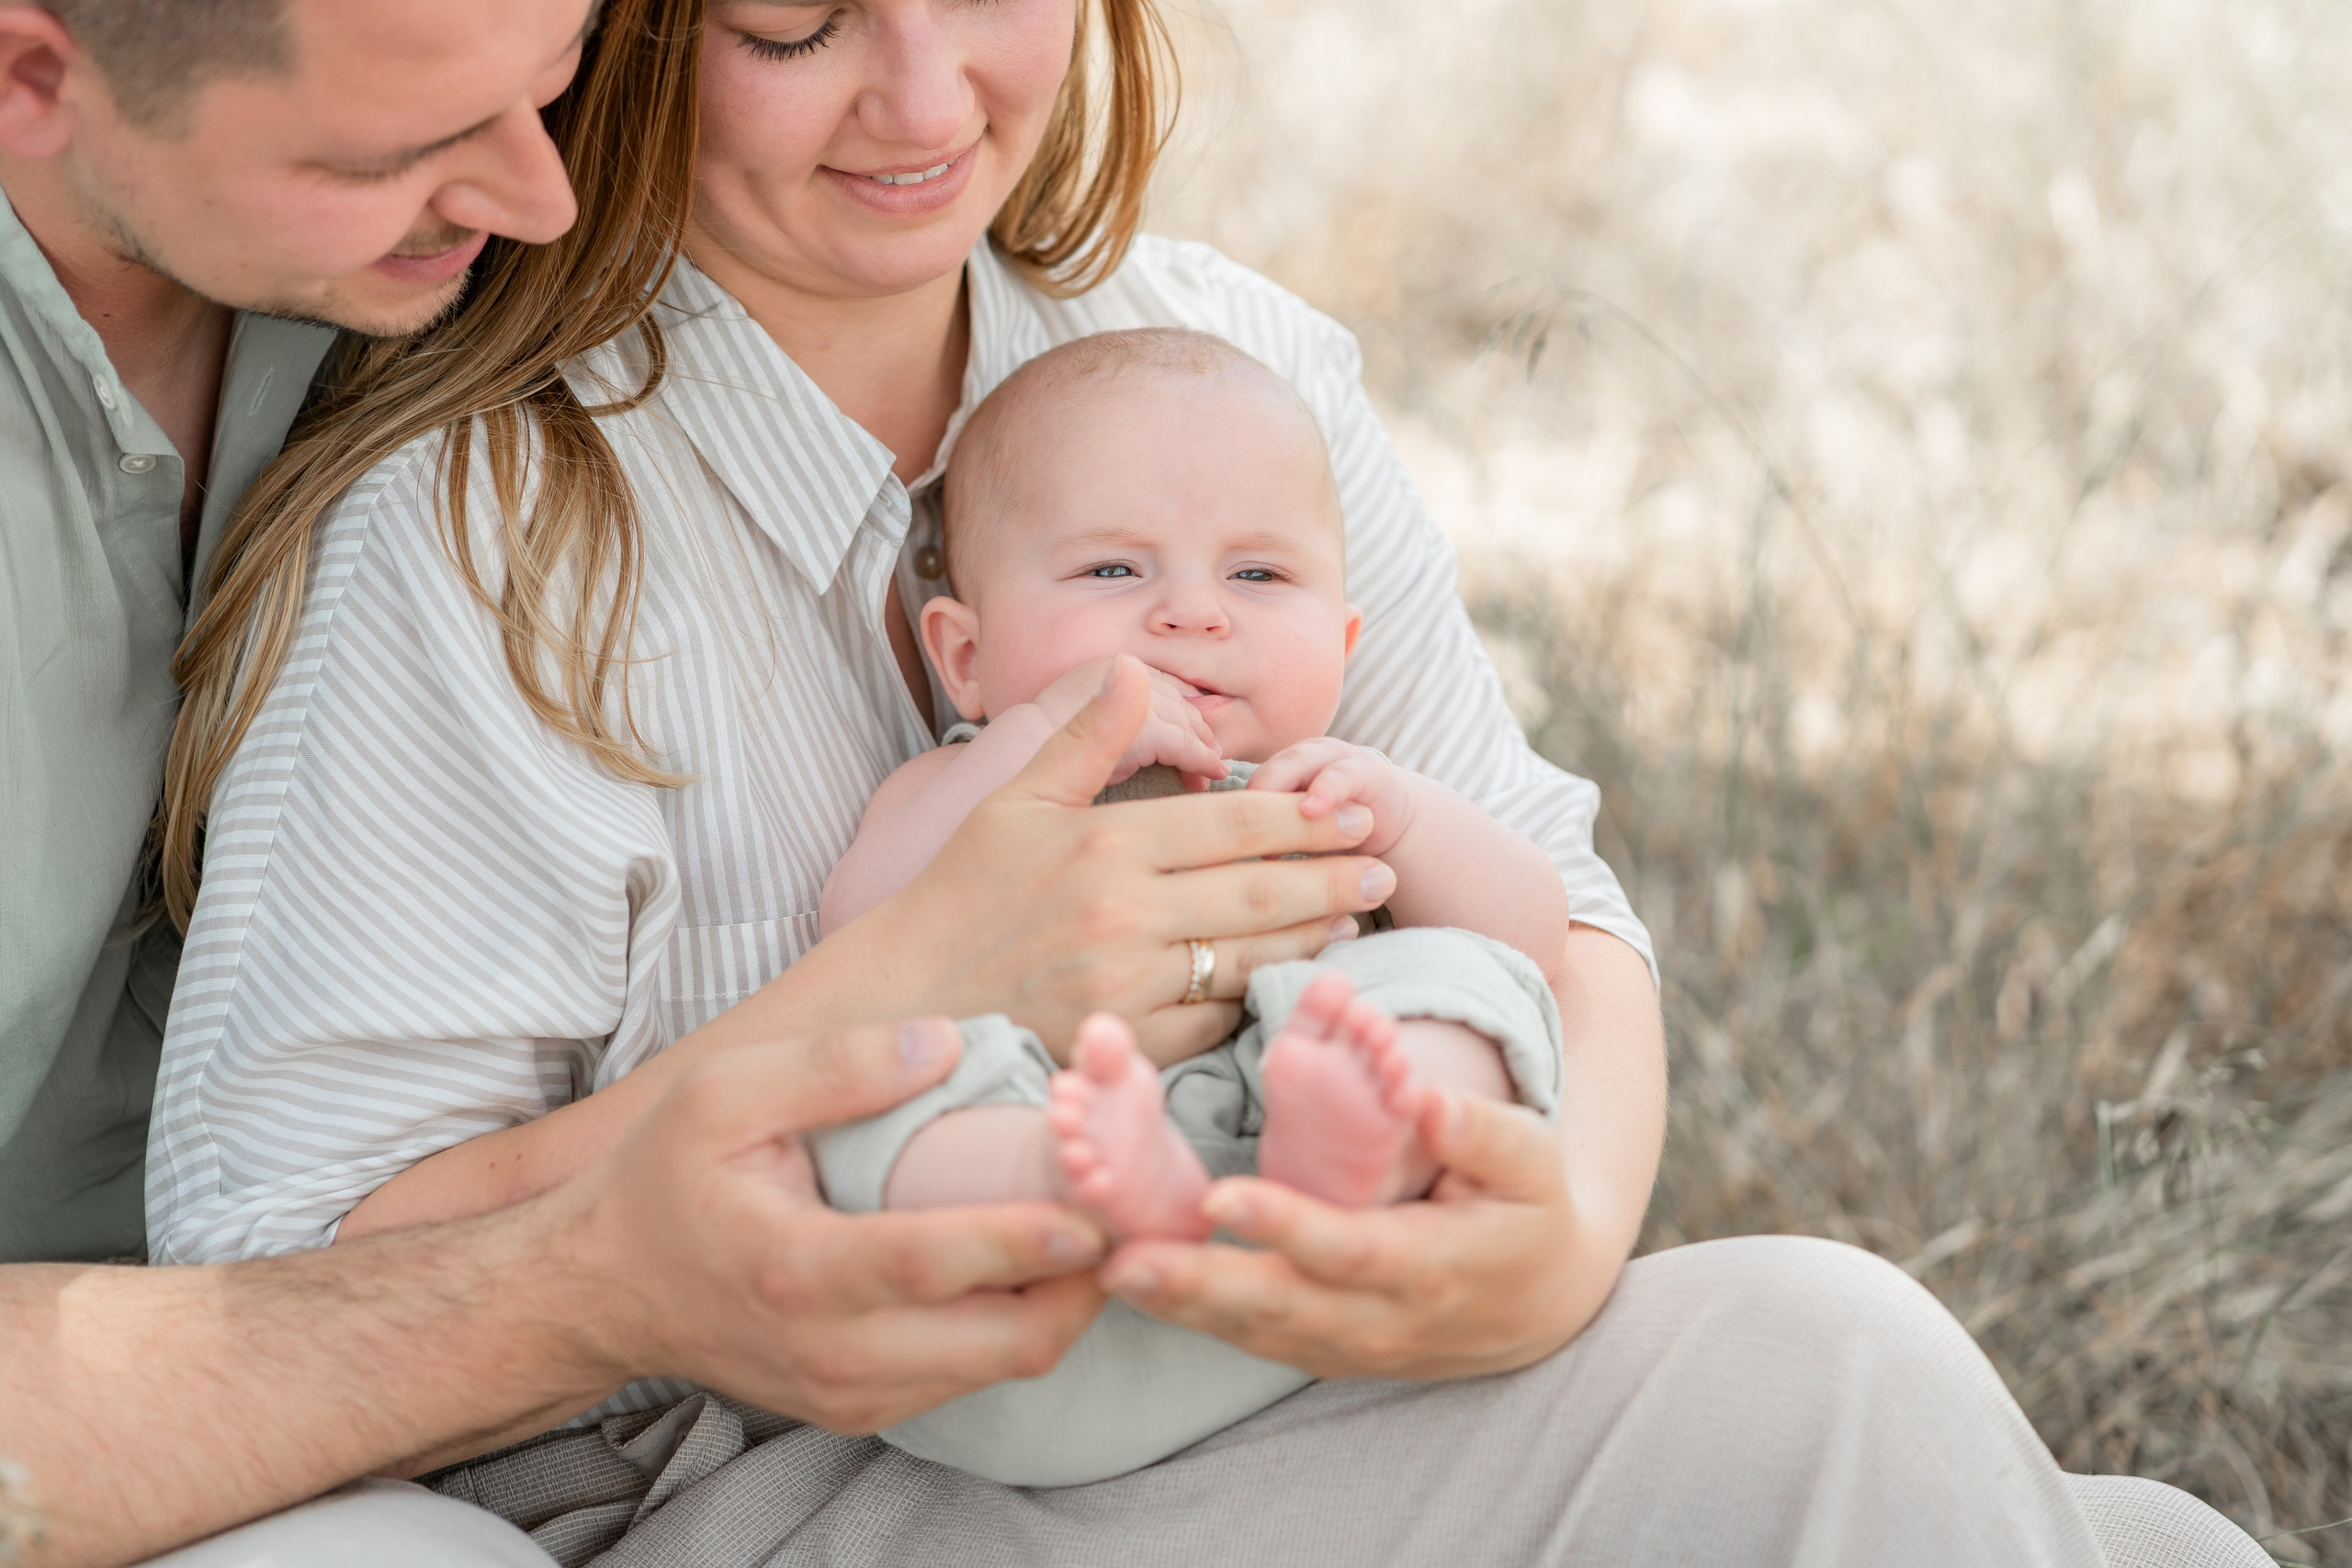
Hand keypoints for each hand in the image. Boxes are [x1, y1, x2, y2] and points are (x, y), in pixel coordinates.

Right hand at [573, 1017, 1113, 1431]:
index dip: (1020, 1238)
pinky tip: (1041, 1260)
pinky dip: (1021, 1322)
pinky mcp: (865, 1408)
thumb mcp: (727, 1094)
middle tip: (1129, 1207)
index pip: (929, 1264)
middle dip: (1082, 1281)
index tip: (1096, 1207)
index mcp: (794, 1268)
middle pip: (999, 1341)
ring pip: (1001, 1366)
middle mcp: (831, 1351)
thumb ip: (836, 1066)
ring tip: (1101, 1223)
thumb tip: (945, 1043)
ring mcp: (852, 1394)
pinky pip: (972, 1374)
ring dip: (1064, 1302)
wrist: (604, 1290)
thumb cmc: (665, 1181)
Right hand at [771, 658, 1395, 1065]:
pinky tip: (1284, 981)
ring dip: (1311, 941)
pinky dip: (1252, 1000)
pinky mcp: (1122, 1041)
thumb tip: (1136, 670)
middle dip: (1333, 880)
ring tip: (1353, 921)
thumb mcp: (1013, 800)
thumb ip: (1085, 737)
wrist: (906, 998)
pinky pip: (1210, 1020)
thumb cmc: (960, 893)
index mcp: (1104, 843)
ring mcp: (1125, 985)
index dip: (1305, 821)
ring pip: (1248, 959)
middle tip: (1383, 869)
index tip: (1354, 813)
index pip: (1233, 827)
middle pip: (1258, 894)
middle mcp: (1122, 914)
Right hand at [1032, 657, 1224, 785]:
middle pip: (1177, 702)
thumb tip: (1161, 734)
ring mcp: (1131, 697)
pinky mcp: (1139, 728)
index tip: (1195, 740)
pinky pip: (1182, 745)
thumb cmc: (1039, 753)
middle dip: (1198, 734)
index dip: (1181, 714)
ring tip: (1209, 775)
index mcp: (1106, 666)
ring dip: (1202, 750)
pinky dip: (1200, 762)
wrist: (1011, 765)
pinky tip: (1208, 776)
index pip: (1159, 685)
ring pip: (1184, 722)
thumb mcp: (1080, 724)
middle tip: (1210, 762)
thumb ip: (1116, 720)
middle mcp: (1121, 671)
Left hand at [1095, 1089, 1604, 1378]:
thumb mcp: (1533, 1162)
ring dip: (1179, 1307)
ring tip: (1107, 1268)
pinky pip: (1251, 1339)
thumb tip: (1425, 1097)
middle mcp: (1385, 1321)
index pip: (1349, 1249)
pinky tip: (1136, 1285)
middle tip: (1122, 1259)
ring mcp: (1350, 1348)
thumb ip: (1480, 1131)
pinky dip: (1192, 1318)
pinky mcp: (1323, 1355)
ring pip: (1254, 1333)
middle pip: (1281, 1307)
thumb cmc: (1530, 1212)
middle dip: (1198, 1286)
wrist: (1542, 1304)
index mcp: (1435, 1264)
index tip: (1220, 1197)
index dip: (1284, 1226)